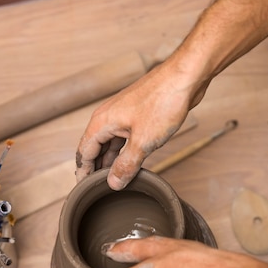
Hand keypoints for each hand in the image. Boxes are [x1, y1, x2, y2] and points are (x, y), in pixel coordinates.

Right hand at [75, 59, 207, 189]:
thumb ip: (126, 164)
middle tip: (98, 189)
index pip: (84, 152)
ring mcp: (123, 116)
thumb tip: (113, 183)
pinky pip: (124, 138)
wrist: (184, 78)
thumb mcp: (143, 142)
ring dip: (111, 161)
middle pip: (95, 148)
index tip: (84, 189)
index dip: (83, 172)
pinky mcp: (137, 116)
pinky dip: (124, 152)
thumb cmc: (163, 102)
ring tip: (114, 180)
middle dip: (96, 168)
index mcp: (102, 122)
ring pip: (110, 143)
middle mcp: (108, 117)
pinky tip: (130, 164)